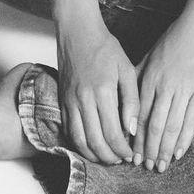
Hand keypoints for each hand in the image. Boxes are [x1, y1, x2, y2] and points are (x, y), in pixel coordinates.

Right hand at [56, 15, 138, 164]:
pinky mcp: (62, 101)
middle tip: (120, 160)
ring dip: (93, 155)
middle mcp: (84, 99)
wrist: (78, 32)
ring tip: (106, 157)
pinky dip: (78, 144)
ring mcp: (70, 101)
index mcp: (103, 91)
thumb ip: (131, 100)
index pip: (112, 133)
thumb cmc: (105, 48)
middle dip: (109, 157)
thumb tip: (131, 129)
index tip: (130, 154)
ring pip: (79, 140)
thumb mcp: (126, 69)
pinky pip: (68, 130)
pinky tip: (90, 146)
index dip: (122, 149)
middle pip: (95, 142)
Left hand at [133, 11, 193, 172]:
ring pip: (172, 126)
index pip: (139, 115)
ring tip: (161, 165)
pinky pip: (192, 119)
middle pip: (154, 125)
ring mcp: (184, 88)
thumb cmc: (175, 37)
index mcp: (150, 77)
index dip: (135, 138)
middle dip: (149, 149)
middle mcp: (165, 85)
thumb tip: (127, 97)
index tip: (131, 154)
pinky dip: (185, 138)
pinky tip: (180, 152)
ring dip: (165, 149)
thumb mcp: (151, 54)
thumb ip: (139, 75)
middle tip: (145, 166)